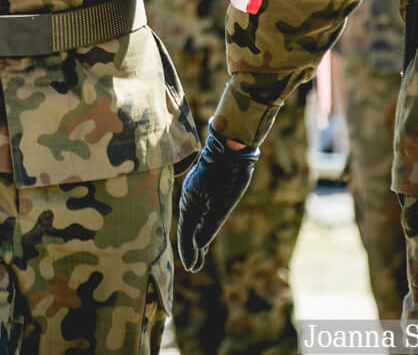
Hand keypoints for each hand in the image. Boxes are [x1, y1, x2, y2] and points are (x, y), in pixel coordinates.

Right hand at [175, 127, 259, 270]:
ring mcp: (195, 195)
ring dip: (195, 239)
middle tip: (194, 268)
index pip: (186, 235)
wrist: (230, 149)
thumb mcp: (220, 205)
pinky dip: (199, 226)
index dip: (188, 252)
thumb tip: (200, 244)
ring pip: (193, 222)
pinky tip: (202, 231)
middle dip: (191, 249)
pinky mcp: (202, 190)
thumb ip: (210, 225)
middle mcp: (189, 201)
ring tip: (198, 255)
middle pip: (188, 230)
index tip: (192, 268)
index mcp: (189, 205)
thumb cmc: (226, 176)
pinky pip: (198, 213)